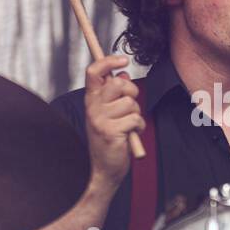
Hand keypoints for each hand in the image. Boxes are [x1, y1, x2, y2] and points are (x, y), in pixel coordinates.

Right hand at [83, 54, 144, 193]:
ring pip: (131, 103)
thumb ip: (115, 94)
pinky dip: (138, 127)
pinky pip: (135, 120)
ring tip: (128, 127)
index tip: (123, 60)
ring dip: (136, 115)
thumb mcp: (109, 113)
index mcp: (91, 100)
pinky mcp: (111, 132)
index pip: (93, 72)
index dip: (108, 61)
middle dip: (132, 93)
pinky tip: (130, 136)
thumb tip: (123, 75)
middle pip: (118, 84)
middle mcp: (92, 108)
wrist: (104, 169)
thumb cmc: (109, 140)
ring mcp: (100, 120)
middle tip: (130, 107)